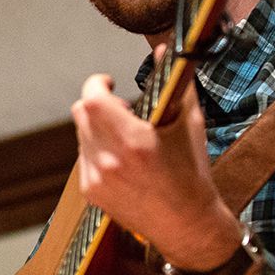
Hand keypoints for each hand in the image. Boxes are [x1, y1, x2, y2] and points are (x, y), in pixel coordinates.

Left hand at [70, 72, 240, 269]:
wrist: (187, 225)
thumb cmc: (193, 172)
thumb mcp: (191, 123)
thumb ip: (175, 83)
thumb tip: (166, 48)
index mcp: (134, 142)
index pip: (92, 99)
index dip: (97, 84)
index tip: (110, 82)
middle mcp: (109, 161)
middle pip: (81, 113)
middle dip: (99, 103)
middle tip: (122, 108)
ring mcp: (96, 179)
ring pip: (81, 134)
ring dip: (98, 127)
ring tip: (127, 136)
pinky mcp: (90, 192)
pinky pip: (84, 156)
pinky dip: (98, 149)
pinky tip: (123, 160)